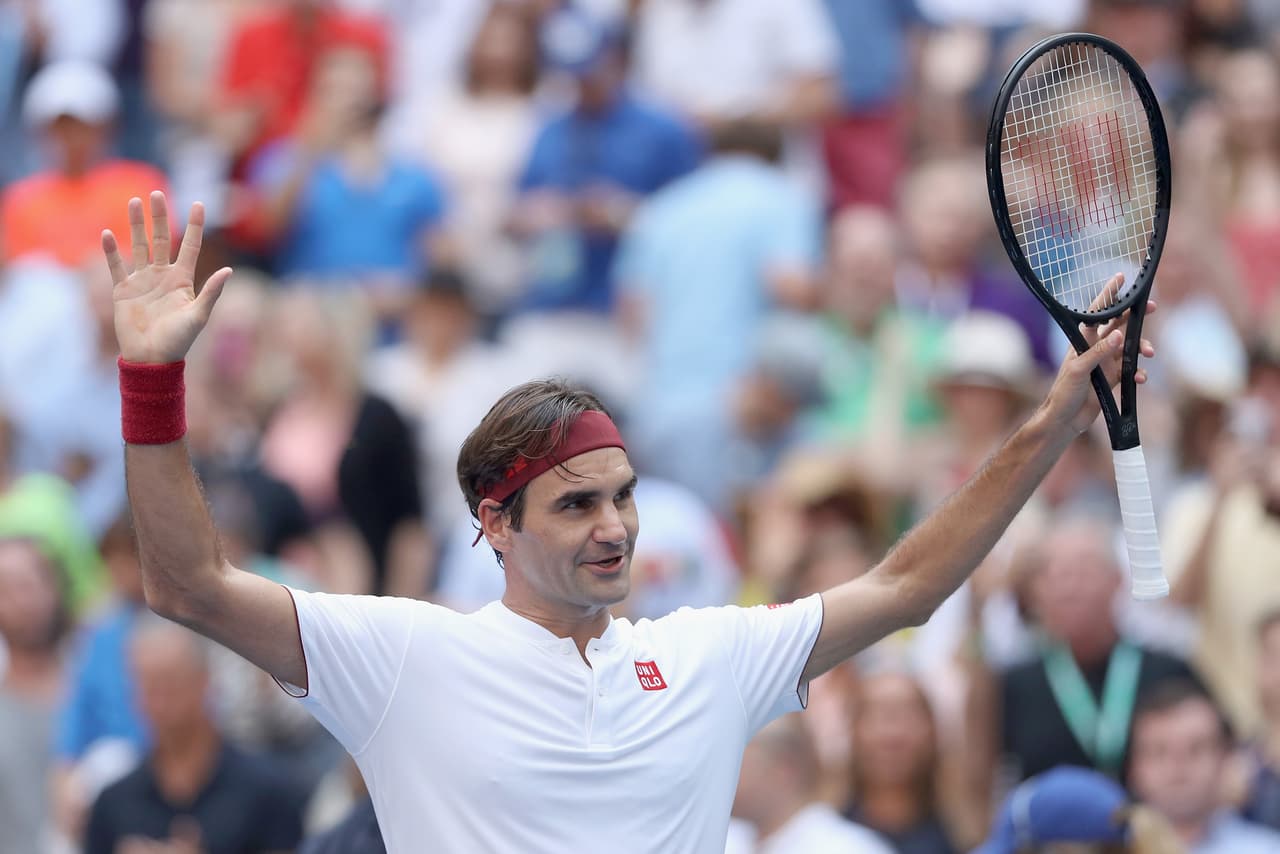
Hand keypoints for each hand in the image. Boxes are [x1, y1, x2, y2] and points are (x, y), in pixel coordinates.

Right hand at [104, 192, 231, 364]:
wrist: (152, 359)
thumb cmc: (179, 341)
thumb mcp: (198, 316)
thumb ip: (211, 292)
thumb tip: (229, 270)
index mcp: (183, 280)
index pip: (191, 246)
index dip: (195, 226)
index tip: (198, 203)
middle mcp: (163, 276)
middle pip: (162, 239)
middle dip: (160, 217)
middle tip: (157, 193)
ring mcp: (142, 281)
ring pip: (139, 246)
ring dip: (136, 225)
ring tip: (134, 202)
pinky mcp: (123, 290)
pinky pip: (116, 266)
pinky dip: (111, 251)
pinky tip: (108, 233)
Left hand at [1040, 274, 1156, 435]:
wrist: (1064, 420)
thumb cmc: (1064, 393)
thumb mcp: (1080, 371)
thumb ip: (1099, 353)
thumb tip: (1119, 335)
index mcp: (1083, 341)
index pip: (1097, 313)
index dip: (1108, 295)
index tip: (1121, 277)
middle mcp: (1096, 348)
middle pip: (1120, 324)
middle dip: (1136, 315)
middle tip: (1152, 307)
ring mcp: (1106, 363)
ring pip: (1131, 347)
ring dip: (1143, 347)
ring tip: (1150, 352)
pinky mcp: (1113, 379)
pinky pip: (1132, 370)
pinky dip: (1139, 373)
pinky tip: (1141, 378)